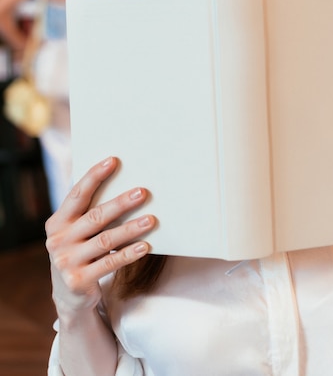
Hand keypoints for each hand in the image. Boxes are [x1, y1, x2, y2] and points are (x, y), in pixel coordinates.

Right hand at [45, 157, 154, 317]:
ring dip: (130, 228)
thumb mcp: (77, 232)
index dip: (94, 176)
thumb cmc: (81, 251)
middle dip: (121, 203)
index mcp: (57, 222)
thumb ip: (89, 212)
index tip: (113, 160)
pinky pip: (109, 264)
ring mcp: (66, 262)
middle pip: (95, 217)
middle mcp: (58, 240)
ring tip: (151, 219)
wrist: (69, 295)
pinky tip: (145, 246)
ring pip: (105, 240)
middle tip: (143, 192)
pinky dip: (129, 253)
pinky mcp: (78, 281)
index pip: (77, 194)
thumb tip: (124, 182)